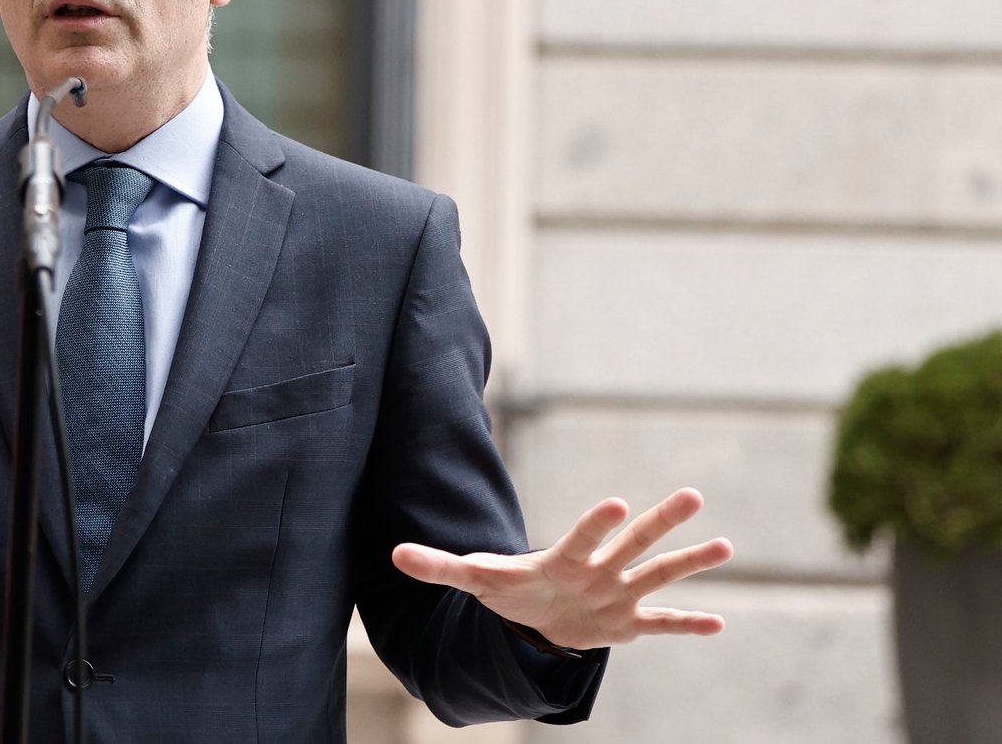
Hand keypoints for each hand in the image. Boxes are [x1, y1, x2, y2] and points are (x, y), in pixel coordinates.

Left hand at [392, 487, 732, 649]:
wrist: (534, 614)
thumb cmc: (509, 588)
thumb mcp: (474, 578)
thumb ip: (439, 565)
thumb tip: (395, 555)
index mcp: (563, 559)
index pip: (581, 537)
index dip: (594, 523)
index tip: (615, 501)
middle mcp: (598, 571)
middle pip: (632, 543)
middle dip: (660, 522)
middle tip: (691, 495)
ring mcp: (616, 595)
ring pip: (657, 575)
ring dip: (689, 563)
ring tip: (725, 545)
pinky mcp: (626, 624)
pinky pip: (662, 624)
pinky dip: (686, 626)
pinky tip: (718, 627)